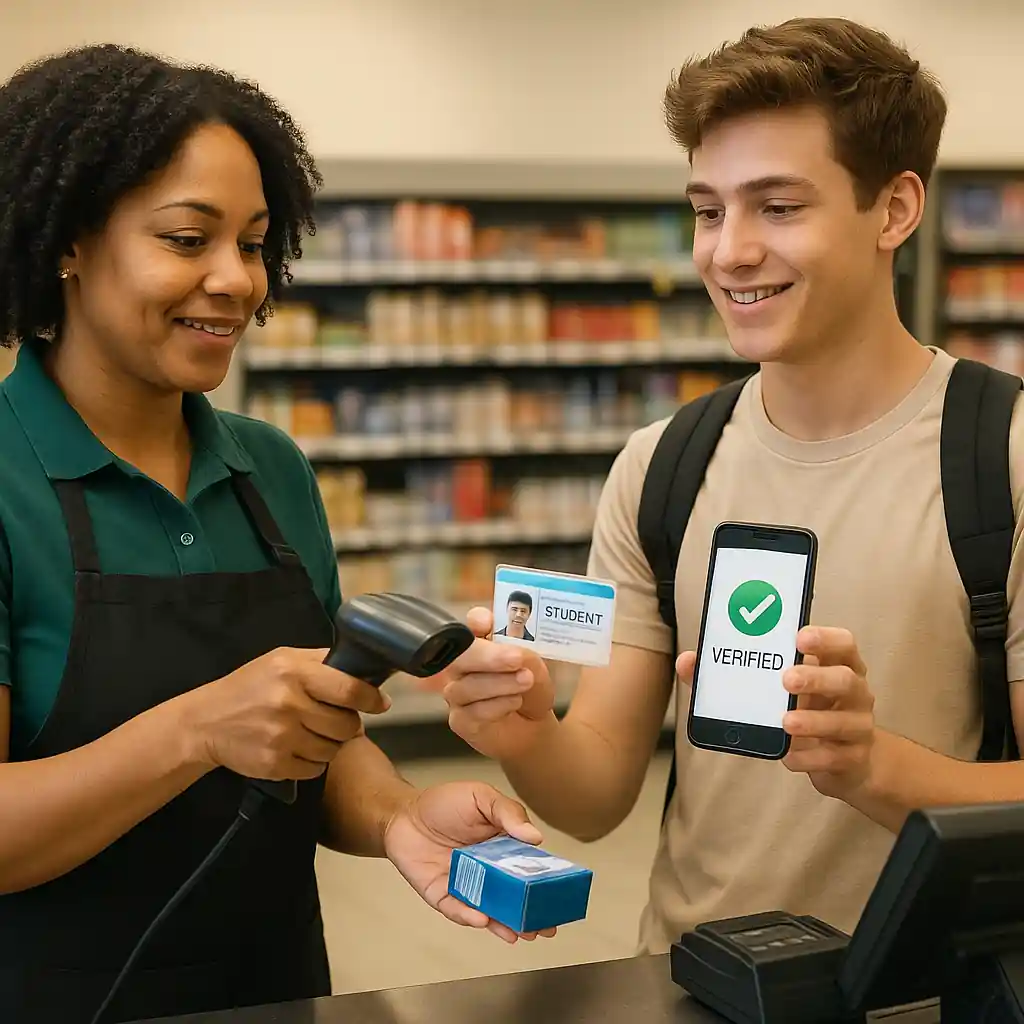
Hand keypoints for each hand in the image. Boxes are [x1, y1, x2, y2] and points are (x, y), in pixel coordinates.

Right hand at [186, 647, 389, 780]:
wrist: (205, 722)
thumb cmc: (250, 686)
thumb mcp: (282, 659)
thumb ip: (320, 660)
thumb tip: (362, 664)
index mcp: (294, 672)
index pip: (349, 689)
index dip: (371, 698)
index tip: (380, 703)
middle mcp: (289, 703)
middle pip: (347, 724)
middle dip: (348, 724)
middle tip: (335, 719)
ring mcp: (281, 737)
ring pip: (333, 749)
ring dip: (330, 744)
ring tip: (313, 733)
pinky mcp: (275, 764)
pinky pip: (315, 769)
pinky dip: (313, 762)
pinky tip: (298, 748)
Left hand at [384, 780, 557, 943]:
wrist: (403, 813)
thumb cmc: (443, 803)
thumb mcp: (480, 796)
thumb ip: (507, 812)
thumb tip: (535, 836)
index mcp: (503, 847)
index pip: (530, 869)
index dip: (545, 884)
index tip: (561, 898)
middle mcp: (488, 871)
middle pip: (514, 896)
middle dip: (531, 914)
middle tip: (547, 927)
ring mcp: (466, 886)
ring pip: (490, 910)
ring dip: (506, 923)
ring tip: (522, 932)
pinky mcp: (443, 896)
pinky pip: (458, 910)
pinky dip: (470, 915)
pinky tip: (483, 918)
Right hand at [439, 608, 555, 760]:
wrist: (534, 726)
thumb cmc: (531, 690)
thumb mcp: (536, 669)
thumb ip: (525, 658)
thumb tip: (516, 655)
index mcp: (483, 641)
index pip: (473, 622)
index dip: (477, 620)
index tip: (487, 623)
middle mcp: (464, 665)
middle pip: (461, 656)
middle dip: (488, 656)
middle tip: (516, 658)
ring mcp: (458, 692)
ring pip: (467, 686)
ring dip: (500, 683)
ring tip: (526, 682)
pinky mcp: (460, 721)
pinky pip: (472, 711)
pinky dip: (498, 706)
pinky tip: (515, 702)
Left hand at [675, 626, 875, 799]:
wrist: (845, 760)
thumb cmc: (806, 708)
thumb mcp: (779, 688)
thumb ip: (735, 674)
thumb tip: (687, 662)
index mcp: (837, 665)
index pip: (843, 643)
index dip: (825, 638)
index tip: (799, 637)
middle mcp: (855, 692)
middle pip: (845, 679)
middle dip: (815, 677)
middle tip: (785, 679)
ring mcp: (858, 726)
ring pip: (843, 721)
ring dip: (812, 721)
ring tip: (785, 723)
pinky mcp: (853, 758)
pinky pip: (834, 757)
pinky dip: (809, 757)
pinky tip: (789, 756)